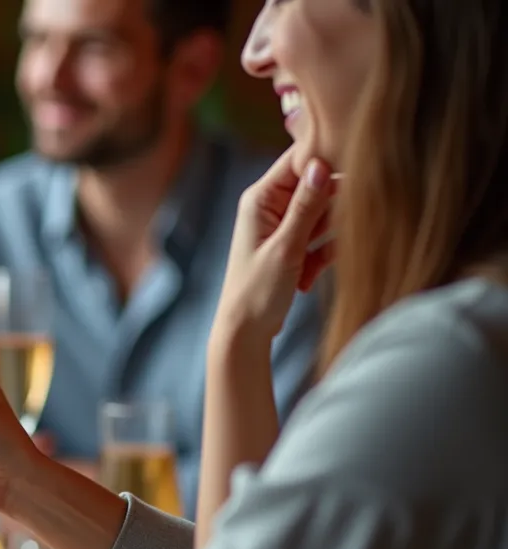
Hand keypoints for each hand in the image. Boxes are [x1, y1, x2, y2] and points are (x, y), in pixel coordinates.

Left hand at [217, 151, 335, 343]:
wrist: (244, 332)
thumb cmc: (257, 292)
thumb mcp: (286, 248)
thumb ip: (306, 207)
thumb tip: (320, 164)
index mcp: (260, 198)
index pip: (299, 161)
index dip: (328, 160)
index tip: (360, 169)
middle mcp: (270, 206)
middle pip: (317, 186)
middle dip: (333, 206)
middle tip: (341, 226)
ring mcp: (283, 226)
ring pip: (323, 214)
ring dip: (328, 236)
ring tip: (312, 260)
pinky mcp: (294, 246)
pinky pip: (322, 238)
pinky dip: (323, 255)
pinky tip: (307, 278)